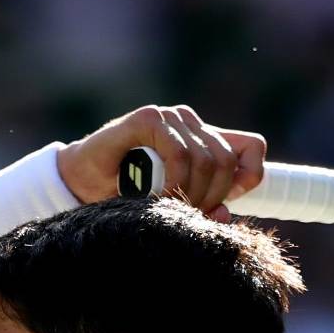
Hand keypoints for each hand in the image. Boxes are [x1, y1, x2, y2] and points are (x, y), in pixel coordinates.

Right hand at [57, 105, 267, 220]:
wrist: (81, 183)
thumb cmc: (127, 196)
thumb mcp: (174, 204)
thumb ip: (201, 208)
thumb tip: (224, 215)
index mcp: (204, 140)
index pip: (252, 147)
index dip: (250, 175)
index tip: (228, 201)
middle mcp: (191, 124)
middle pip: (226, 160)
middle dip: (211, 196)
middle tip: (187, 214)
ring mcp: (170, 117)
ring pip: (205, 159)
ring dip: (190, 193)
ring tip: (168, 207)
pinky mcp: (148, 118)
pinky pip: (178, 153)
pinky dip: (173, 182)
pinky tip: (158, 196)